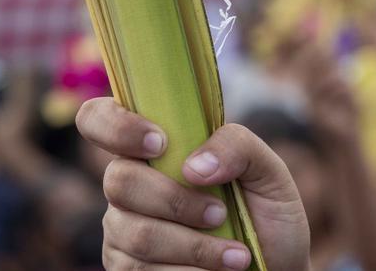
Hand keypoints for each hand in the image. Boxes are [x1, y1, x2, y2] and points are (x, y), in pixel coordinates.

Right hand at [77, 98, 310, 270]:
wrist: (277, 268)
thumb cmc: (266, 215)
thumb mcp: (268, 171)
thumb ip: (237, 146)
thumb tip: (193, 166)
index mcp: (151, 148)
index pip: (98, 119)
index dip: (116, 126)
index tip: (160, 143)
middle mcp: (127, 185)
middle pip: (119, 181)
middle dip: (176, 201)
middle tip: (220, 214)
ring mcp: (122, 229)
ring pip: (137, 234)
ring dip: (194, 246)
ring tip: (236, 256)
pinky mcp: (127, 270)